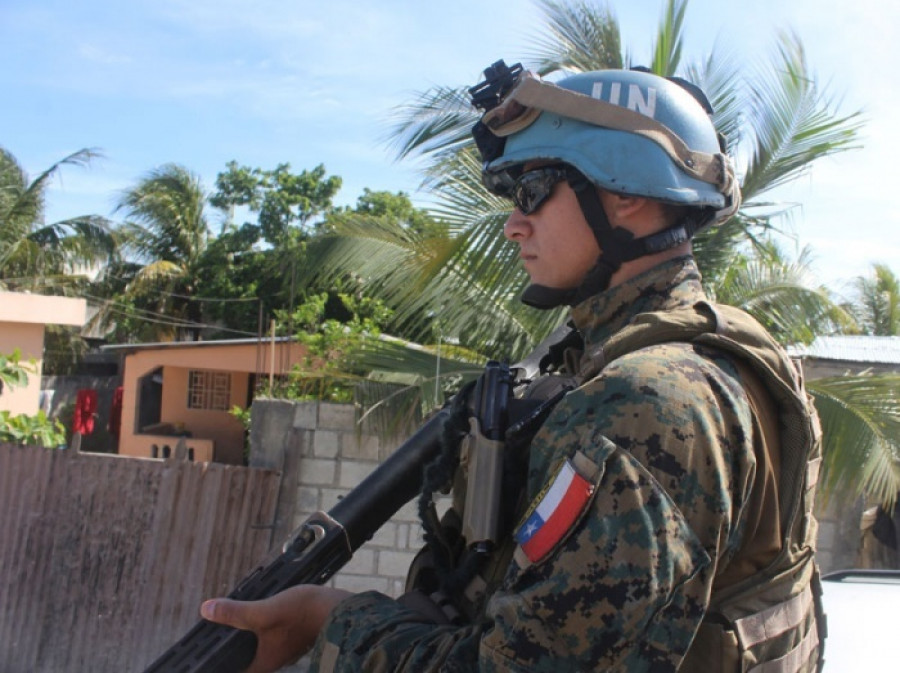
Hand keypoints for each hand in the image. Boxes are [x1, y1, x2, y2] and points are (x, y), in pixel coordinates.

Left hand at [200, 585, 351, 672]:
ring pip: (261, 648)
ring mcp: (287, 648)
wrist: (338, 608)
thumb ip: (236, 613)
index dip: (222, 667)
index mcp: (265, 662)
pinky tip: (260, 615)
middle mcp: (276, 660)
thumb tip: (206, 610)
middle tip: (217, 637)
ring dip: (248, 638)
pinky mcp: (296, 636)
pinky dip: (263, 630)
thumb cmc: (303, 614)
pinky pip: (273, 638)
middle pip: (248, 661)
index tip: (207, 658)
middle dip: (234, 651)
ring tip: (234, 624)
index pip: (236, 672)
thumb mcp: (264, 612)